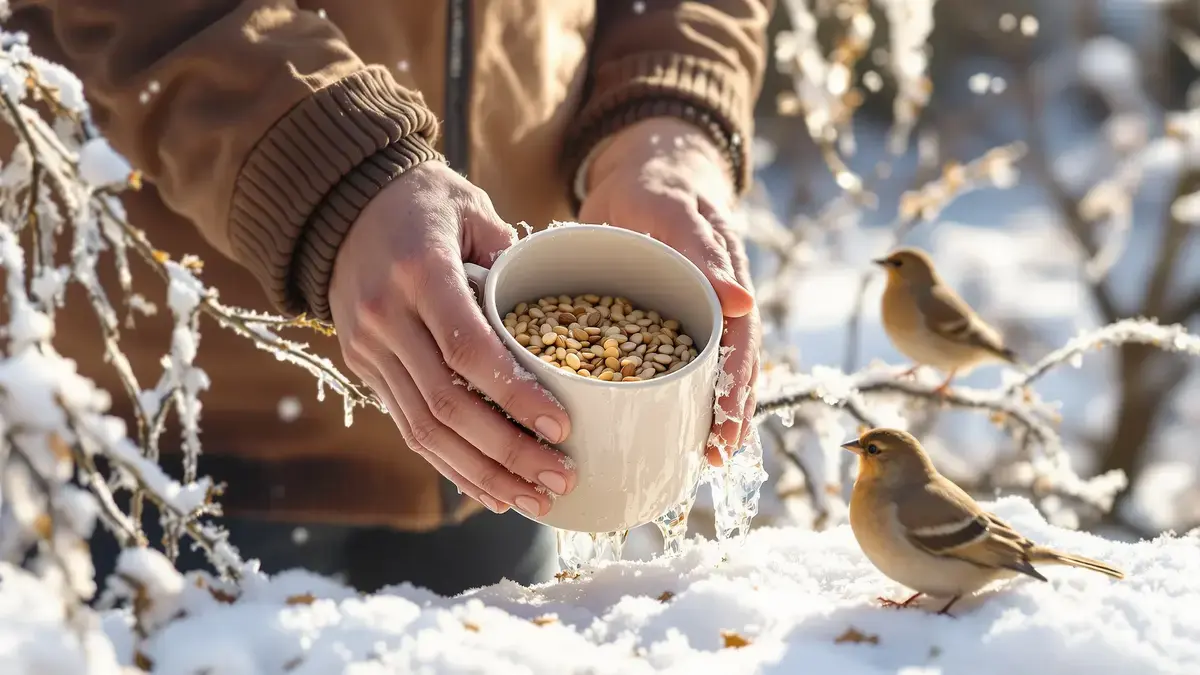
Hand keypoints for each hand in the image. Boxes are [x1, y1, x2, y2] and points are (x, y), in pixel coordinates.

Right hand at [329, 161, 575, 516]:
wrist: (340, 204)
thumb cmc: (421, 202)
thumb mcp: (471, 207)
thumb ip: (511, 255)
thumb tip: (552, 309)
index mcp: (421, 273)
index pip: (467, 351)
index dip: (514, 396)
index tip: (560, 427)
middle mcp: (386, 318)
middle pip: (447, 405)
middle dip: (507, 451)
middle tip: (560, 478)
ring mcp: (368, 348)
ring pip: (424, 429)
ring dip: (482, 473)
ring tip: (533, 500)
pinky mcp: (364, 368)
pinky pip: (408, 427)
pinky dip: (450, 464)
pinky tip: (490, 491)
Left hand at [579, 118, 760, 465]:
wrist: (643, 169)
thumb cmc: (657, 187)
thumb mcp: (675, 210)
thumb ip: (704, 252)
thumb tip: (743, 304)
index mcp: (727, 281)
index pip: (740, 344)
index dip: (736, 390)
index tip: (727, 430)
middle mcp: (718, 302)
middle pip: (733, 366)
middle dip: (728, 414)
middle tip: (713, 459)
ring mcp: (696, 312)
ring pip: (711, 369)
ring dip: (709, 411)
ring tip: (701, 458)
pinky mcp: (669, 317)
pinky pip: (680, 361)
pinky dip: (679, 392)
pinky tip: (670, 423)